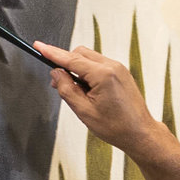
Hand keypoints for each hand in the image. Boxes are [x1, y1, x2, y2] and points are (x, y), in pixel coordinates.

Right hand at [38, 41, 159, 155]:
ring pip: (88, 58)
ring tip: (76, 93)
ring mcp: (118, 68)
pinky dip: (87, 72)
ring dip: (77, 69)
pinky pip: (98, 64)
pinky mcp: (121, 72)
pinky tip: (87, 91)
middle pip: (80, 53)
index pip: (71, 59)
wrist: (140, 133)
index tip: (39, 46)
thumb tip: (56, 73)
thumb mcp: (84, 111)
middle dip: (65, 64)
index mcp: (103, 75)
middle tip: (57, 84)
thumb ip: (67, 89)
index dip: (52, 53)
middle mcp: (112, 66)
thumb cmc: (116, 126)